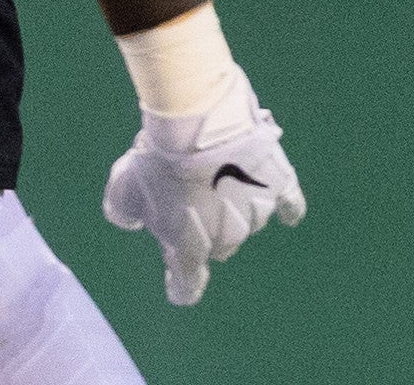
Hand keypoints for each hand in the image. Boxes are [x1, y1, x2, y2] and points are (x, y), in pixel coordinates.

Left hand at [103, 66, 306, 303]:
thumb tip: (132, 219)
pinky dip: (287, 208)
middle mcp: (226, 239)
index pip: (187, 283)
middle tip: (187, 193)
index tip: (179, 288)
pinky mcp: (279, 186)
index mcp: (188, 249)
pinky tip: (287, 212)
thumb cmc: (157, 162)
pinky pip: (289, 204)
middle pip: (216, 245)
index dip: (181, 286)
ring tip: (214, 170)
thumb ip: (124, 212)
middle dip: (203, 228)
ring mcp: (256, 213)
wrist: (198, 125)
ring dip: (231, 204)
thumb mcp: (124, 189)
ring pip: (245, 220)